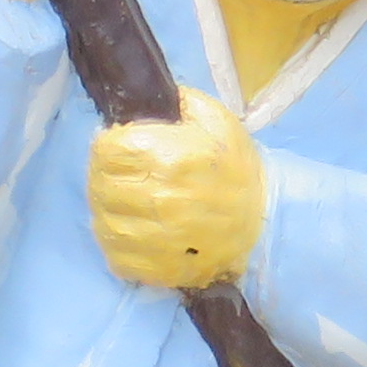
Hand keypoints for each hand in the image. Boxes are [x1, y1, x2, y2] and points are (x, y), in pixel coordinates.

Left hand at [89, 96, 263, 290]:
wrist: (266, 222)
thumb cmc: (237, 167)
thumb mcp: (215, 120)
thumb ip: (176, 102)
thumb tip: (141, 98)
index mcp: (169, 159)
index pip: (106, 150)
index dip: (109, 144)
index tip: (118, 146)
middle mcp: (158, 200)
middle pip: (100, 184)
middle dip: (106, 174)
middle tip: (123, 174)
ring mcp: (156, 239)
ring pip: (103, 220)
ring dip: (109, 208)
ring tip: (127, 201)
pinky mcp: (156, 268)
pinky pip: (115, 256)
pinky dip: (117, 244)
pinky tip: (133, 230)